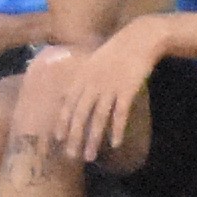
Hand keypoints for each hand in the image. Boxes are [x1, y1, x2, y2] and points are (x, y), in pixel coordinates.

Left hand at [20, 26, 161, 160]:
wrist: (138, 40)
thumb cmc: (116, 51)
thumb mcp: (92, 62)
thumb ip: (80, 80)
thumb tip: (67, 96)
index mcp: (82, 77)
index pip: (68, 104)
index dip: (62, 122)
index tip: (58, 139)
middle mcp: (92, 84)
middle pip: (80, 114)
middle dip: (74, 136)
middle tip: (71, 155)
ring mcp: (110, 87)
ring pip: (98, 118)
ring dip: (93, 139)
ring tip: (89, 156)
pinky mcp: (127, 90)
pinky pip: (119, 114)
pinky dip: (116, 130)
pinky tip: (114, 144)